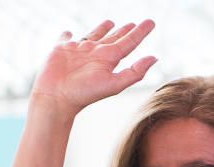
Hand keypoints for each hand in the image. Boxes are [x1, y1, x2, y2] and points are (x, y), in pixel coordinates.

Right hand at [30, 19, 156, 114]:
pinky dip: (67, 35)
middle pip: (113, 38)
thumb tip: (155, 58)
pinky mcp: (61, 48)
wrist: (58, 97)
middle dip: (123, 31)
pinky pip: (65, 38)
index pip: (129, 43)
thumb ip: (135, 72)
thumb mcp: (114, 83)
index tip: (150, 22)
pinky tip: (68, 32)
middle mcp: (96, 54)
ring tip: (110, 22)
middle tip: (132, 24)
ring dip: (101, 29)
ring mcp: (79, 50)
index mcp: (109, 60)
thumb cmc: (86, 93)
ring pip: (93, 35)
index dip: (139, 32)